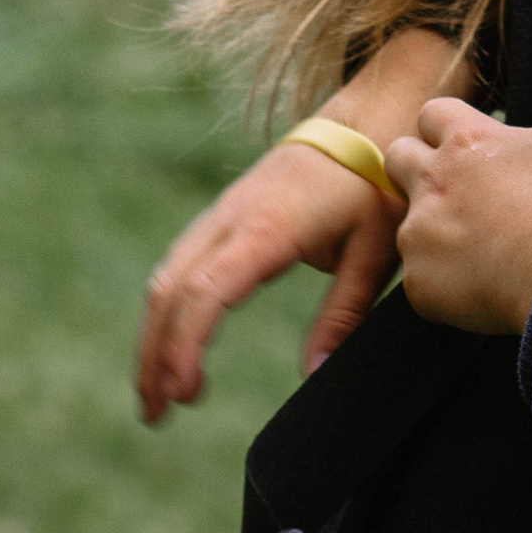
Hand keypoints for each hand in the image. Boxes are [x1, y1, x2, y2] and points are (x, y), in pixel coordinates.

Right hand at [134, 25, 465, 424]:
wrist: (369, 119)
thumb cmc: (377, 184)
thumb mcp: (377, 249)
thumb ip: (345, 312)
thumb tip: (313, 373)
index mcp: (267, 228)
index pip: (207, 291)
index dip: (186, 345)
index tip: (181, 391)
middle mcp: (232, 218)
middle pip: (170, 290)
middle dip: (154, 354)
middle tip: (157, 413)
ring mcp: (223, 212)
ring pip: (167, 277)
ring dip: (154, 335)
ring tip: (159, 395)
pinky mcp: (225, 214)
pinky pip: (180, 264)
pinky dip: (168, 308)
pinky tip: (173, 344)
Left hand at [386, 66, 531, 336]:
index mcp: (468, 141)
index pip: (433, 112)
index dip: (449, 124)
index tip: (472, 141)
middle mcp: (432, 182)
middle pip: (397, 156)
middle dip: (418, 165)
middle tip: (461, 188)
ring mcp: (419, 235)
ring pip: (408, 224)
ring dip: (436, 229)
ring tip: (483, 246)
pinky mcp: (420, 284)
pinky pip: (421, 279)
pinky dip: (447, 282)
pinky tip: (484, 285)